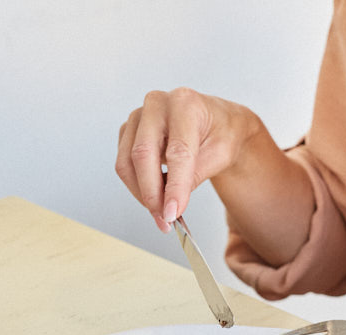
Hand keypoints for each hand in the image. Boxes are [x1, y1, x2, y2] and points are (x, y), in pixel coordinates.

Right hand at [116, 88, 262, 232]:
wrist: (216, 123)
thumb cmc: (220, 133)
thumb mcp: (220, 155)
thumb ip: (194, 177)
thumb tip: (170, 206)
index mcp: (185, 103)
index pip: (176, 151)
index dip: (174, 186)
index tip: (172, 213)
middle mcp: (157, 104)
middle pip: (142, 154)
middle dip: (152, 194)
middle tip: (164, 219)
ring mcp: (138, 116)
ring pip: (127, 163)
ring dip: (142, 193)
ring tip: (162, 212)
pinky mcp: (128, 131)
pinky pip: (124, 165)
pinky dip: (137, 186)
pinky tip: (156, 195)